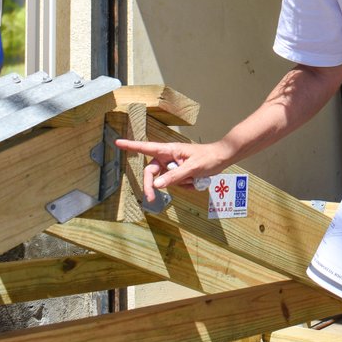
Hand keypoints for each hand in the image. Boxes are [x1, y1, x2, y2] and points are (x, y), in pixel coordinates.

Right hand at [114, 138, 229, 200]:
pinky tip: (196, 181)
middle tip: (151, 199)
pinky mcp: (181, 173)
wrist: (223, 158)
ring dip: (179, 184)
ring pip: (166, 180)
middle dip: (152, 185)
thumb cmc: (208, 157)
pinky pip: (176, 184)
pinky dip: (186, 185)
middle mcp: (169, 157)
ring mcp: (174, 165)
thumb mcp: (192, 168)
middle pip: (152, 172)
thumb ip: (173, 177)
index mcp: (169, 150)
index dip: (131, 146)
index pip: (146, 147)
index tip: (117, 142)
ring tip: (194, 179)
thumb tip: (155, 185)